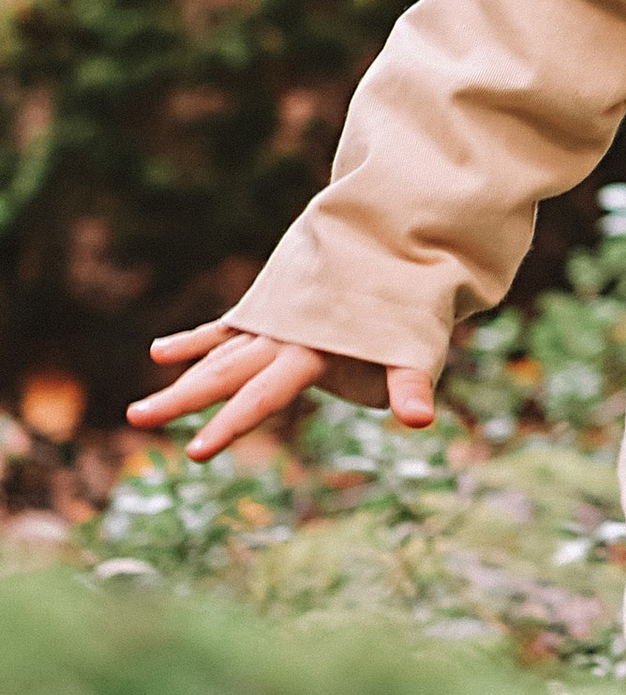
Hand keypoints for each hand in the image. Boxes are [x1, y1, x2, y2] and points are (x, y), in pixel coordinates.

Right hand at [128, 319, 436, 462]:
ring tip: (137, 411)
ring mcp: (274, 319)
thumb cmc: (410, 309)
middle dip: (182, 400)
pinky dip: (199, 340)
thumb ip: (409, 384)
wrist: (402, 242)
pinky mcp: (273, 307)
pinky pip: (228, 328)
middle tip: (137, 419)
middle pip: (224, 372)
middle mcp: (284, 333)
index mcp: (312, 347)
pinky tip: (161, 351)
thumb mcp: (413, 347)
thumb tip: (420, 421)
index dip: (232, 423)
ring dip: (180, 379)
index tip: (196, 453)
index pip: (264, 394)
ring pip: (218, 356)